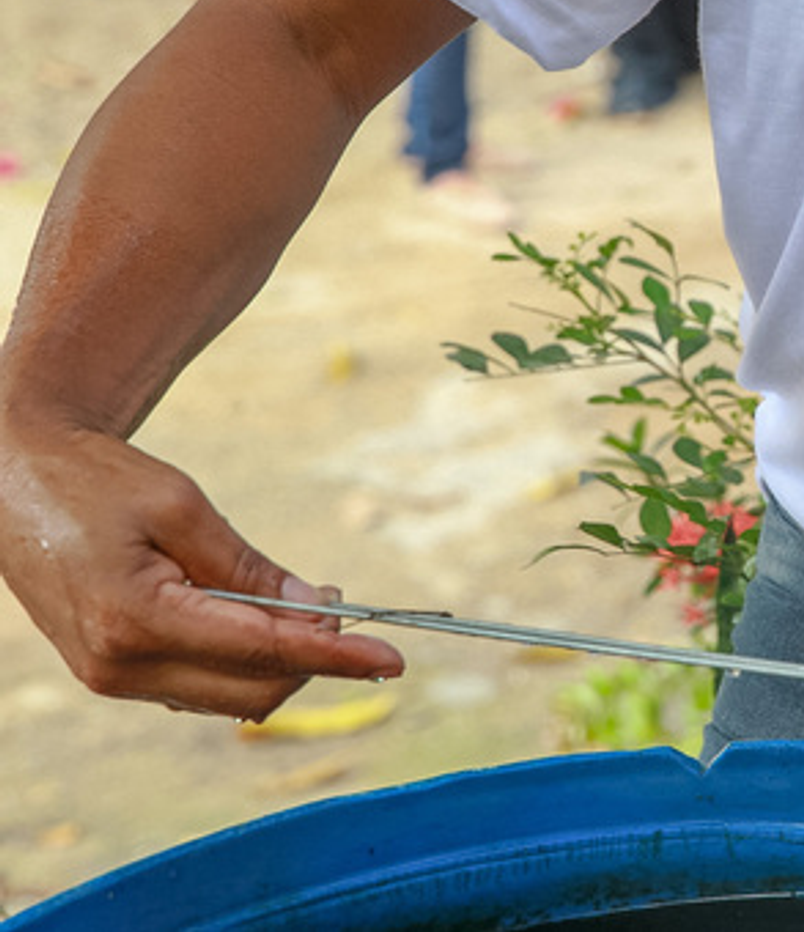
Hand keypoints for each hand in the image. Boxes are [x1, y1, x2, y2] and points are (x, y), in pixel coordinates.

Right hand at [0, 414, 403, 719]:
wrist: (13, 480)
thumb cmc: (98, 481)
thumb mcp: (183, 507)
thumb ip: (251, 567)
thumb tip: (319, 612)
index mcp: (136, 618)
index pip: (262, 651)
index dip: (336, 656)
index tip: (392, 659)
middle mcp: (119, 665)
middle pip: (253, 691)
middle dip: (312, 658)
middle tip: (338, 601)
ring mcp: (110, 678)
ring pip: (230, 698)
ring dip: (279, 661)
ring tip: (299, 602)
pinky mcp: (111, 675)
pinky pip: (198, 688)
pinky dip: (242, 663)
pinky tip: (254, 617)